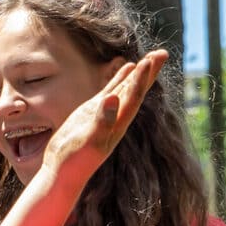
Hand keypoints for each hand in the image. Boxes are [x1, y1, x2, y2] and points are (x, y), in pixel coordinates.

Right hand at [40, 48, 166, 186]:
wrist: (62, 172)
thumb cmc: (75, 161)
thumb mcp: (89, 141)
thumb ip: (102, 120)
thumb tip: (112, 98)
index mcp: (118, 123)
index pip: (134, 97)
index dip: (142, 79)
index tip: (150, 60)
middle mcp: (116, 116)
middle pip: (137, 90)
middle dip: (149, 72)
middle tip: (163, 53)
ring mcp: (105, 112)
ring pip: (126, 88)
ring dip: (139, 73)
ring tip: (151, 57)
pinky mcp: (93, 111)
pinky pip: (111, 90)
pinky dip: (121, 78)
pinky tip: (128, 68)